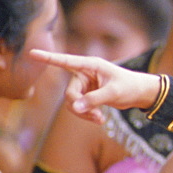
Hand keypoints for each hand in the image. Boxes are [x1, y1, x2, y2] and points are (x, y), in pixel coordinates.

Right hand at [30, 50, 159, 124]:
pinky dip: (87, 115)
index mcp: (91, 65)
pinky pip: (79, 107)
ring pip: (73, 102)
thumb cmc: (130, 87)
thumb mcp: (113, 93)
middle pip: (70, 93)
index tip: (32, 53)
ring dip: (84, 113)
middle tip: (94, 116)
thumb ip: (94, 100)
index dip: (49, 58)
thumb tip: (76, 108)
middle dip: (79, 106)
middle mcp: (85, 73)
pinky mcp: (87, 94)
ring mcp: (85, 84)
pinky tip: (100, 120)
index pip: (66, 61)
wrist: (140, 94)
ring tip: (99, 119)